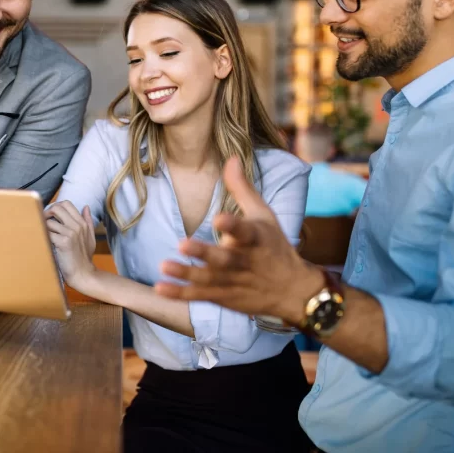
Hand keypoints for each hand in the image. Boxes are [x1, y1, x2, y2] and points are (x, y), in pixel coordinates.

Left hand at [45, 201, 97, 290]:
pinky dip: (44, 237)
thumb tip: (86, 207)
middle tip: (44, 223)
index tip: (51, 216)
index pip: (66, 204)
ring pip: (49, 221)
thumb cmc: (84, 257)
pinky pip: (48, 233)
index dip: (55, 206)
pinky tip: (46, 243)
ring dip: (44, 228)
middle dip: (47, 213)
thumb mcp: (90, 238)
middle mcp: (77, 226)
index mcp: (82, 223)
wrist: (83, 273)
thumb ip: (88, 221)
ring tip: (46, 237)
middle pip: (57, 208)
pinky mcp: (63, 242)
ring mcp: (70, 233)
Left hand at [154, 157, 323, 325]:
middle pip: (224, 259)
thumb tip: (230, 158)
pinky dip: (180, 294)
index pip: (245, 231)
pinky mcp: (223, 296)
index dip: (233, 225)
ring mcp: (233, 281)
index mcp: (256, 239)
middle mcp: (245, 262)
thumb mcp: (263, 214)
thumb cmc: (274, 246)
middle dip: (204, 253)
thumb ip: (242, 188)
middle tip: (182, 244)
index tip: (219, 218)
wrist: (293, 291)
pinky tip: (160, 288)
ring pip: (209, 279)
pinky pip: (200, 296)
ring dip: (186, 273)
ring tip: (164, 265)